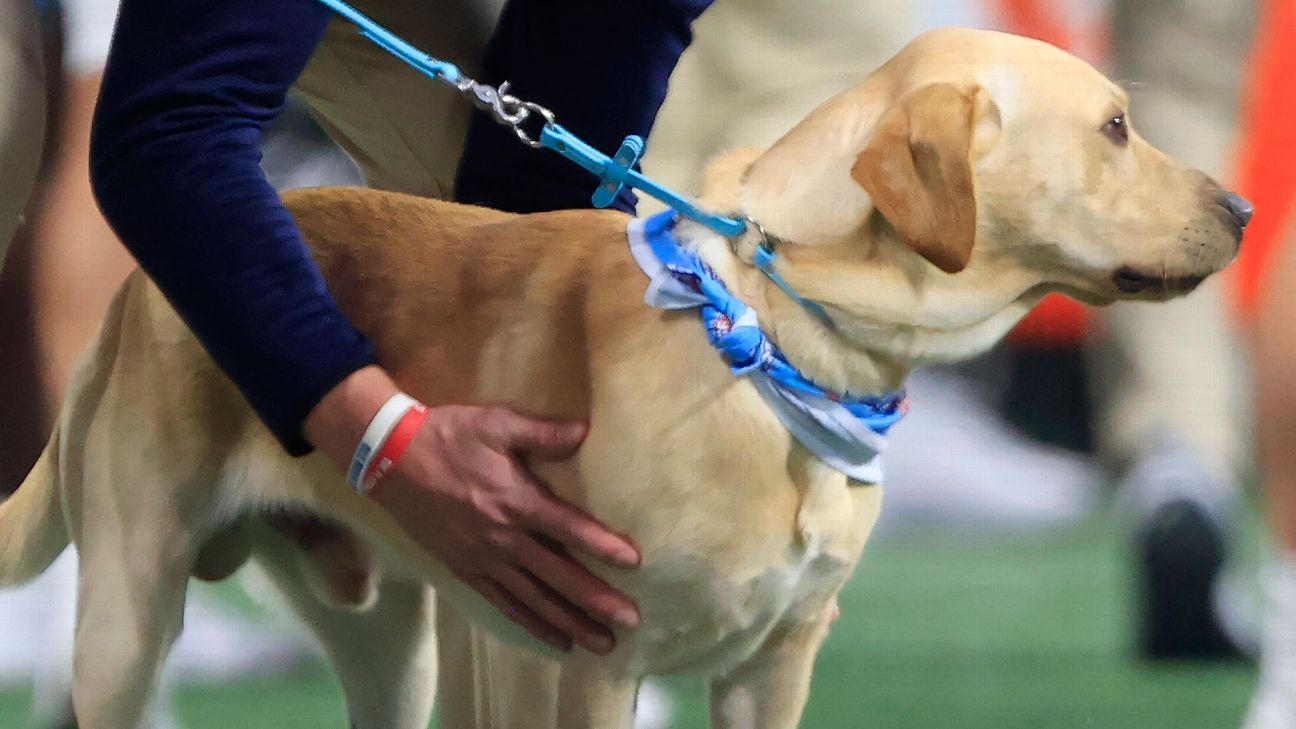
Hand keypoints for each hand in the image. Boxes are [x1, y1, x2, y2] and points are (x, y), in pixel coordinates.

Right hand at [305, 367, 640, 653]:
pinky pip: (504, 604)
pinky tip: (558, 640)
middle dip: (595, 600)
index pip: (567, 528)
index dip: (601, 545)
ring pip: (534, 599)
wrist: (390, 459)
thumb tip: (584, 431)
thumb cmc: (448, 436)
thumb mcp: (495, 423)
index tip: (634, 562)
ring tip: (603, 644)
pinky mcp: (465, 570)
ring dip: (570, 622)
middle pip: (557, 575)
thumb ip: (542, 433)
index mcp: (514, 500)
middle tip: (631, 620)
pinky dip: (532, 624)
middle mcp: (502, 537)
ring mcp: (483, 559)